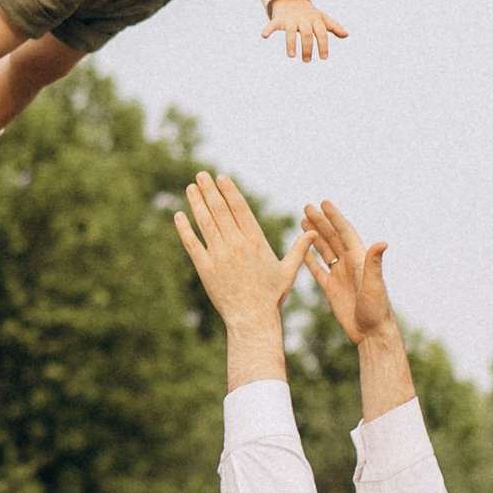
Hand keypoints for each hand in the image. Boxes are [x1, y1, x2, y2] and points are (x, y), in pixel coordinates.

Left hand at [175, 173, 310, 333]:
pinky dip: (184, 228)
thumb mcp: (288, 270)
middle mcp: (236, 245)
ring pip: (205, 223)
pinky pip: (192, 243)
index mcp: (255, 241)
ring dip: (196, 203)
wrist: (252, 318)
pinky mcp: (205, 268)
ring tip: (191, 187)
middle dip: (210, 190)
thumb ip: (299, 249)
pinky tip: (179, 215)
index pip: (240, 208)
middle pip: (220, 210)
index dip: (229, 191)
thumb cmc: (271, 296)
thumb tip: (313, 232)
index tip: (221, 178)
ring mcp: (219, 256)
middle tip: (201, 174)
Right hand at [261, 0, 348, 61]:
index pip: (321, 33)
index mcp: (315, 20)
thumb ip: (333, 26)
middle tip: (307, 60)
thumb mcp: (321, 18)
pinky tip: (264, 36)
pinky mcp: (279, 19)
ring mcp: (290, 19)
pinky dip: (268, 29)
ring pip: (291, 31)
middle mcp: (303, 19)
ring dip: (291, 43)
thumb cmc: (309, 12)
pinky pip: (273, 24)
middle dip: (307, 47)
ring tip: (292, 55)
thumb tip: (346, 34)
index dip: (323, 45)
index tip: (324, 57)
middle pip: (307, 33)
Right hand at [300, 201, 395, 346]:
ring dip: (314, 236)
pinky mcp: (331, 289)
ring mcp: (339, 276)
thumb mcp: (374, 284)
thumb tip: (382, 242)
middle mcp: (349, 264)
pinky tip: (301, 250)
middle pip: (332, 238)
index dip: (335, 218)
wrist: (371, 333)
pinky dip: (309, 259)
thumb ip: (374, 263)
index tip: (324, 203)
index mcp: (359, 259)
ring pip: (324, 250)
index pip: (344, 233)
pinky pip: (318, 270)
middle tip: (307, 207)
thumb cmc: (377, 310)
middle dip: (320, 222)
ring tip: (303, 221)